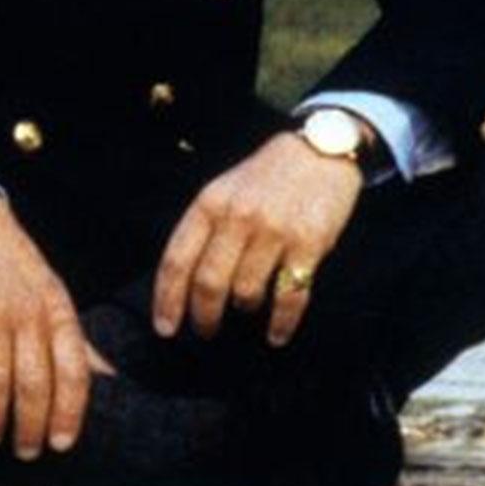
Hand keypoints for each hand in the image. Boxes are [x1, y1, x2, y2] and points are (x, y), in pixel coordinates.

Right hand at [0, 190, 111, 458]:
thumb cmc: (13, 264)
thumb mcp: (53, 294)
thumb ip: (74, 339)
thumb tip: (107, 378)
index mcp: (58, 310)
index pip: (73, 371)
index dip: (69, 412)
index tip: (61, 444)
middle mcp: (28, 311)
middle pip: (34, 382)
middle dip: (30, 425)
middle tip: (25, 452)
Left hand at [152, 131, 363, 347]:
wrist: (319, 151)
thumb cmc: (264, 177)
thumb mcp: (223, 190)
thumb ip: (203, 227)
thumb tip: (183, 279)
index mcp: (209, 204)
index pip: (177, 259)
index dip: (167, 298)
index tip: (165, 327)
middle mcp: (237, 217)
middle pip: (209, 282)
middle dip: (203, 315)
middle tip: (204, 331)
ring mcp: (274, 231)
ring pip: (246, 292)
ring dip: (243, 309)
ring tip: (244, 310)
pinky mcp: (309, 244)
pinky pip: (290, 296)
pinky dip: (281, 322)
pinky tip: (276, 334)